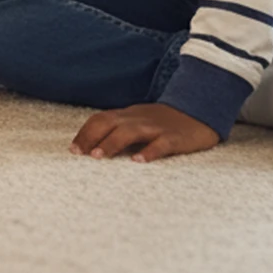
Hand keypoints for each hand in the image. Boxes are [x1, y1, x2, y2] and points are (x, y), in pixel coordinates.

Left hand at [71, 102, 219, 162]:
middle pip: (109, 122)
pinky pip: (161, 144)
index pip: (100, 119)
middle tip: (78, 154)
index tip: (72, 149)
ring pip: (130, 131)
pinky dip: (149, 151)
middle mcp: (138, 119)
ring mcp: (156, 128)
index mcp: (128, 116)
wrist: (201, 111)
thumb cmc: (164, 122)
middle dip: (91, 137)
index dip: (84, 132)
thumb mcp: (139, 121)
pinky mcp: (176, 138)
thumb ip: (119, 130)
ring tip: (97, 157)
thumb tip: (94, 146)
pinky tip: (138, 161)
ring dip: (112, 143)